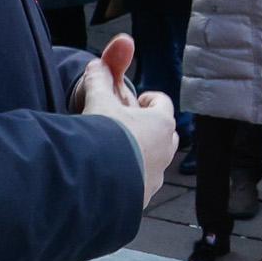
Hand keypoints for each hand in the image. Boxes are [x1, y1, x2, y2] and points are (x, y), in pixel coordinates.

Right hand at [73, 37, 178, 199]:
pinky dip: (130, 176)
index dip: (147, 99)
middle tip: (124, 125)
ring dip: (140, 153)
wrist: (96, 180)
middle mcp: (165, 151)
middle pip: (165, 133)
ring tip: (115, 151)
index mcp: (161, 123)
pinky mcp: (143, 197)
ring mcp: (156, 176)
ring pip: (155, 160)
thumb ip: (99, 79)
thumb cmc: (104, 136)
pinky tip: (109, 174)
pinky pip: (141, 183)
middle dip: (148, 127)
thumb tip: (97, 63)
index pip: (162, 103)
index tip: (133, 101)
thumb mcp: (99, 101)